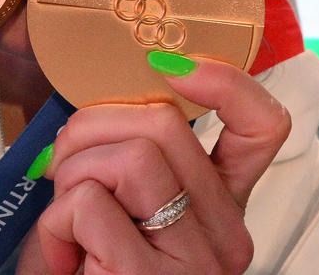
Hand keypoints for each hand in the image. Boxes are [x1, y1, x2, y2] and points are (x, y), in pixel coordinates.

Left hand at [18, 56, 290, 273]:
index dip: (225, 81)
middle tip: (67, 173)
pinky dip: (56, 221)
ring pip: (130, 155)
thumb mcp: (119, 210)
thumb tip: (106, 98)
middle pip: (163, 124)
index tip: (170, 64)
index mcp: (219, 207)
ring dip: (73, 174)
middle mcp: (223, 234)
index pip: (262, 128)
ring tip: (67, 222)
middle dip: (91, 129)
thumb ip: (129, 156)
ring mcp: (193, 261)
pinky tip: (65, 257)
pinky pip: (89, 204)